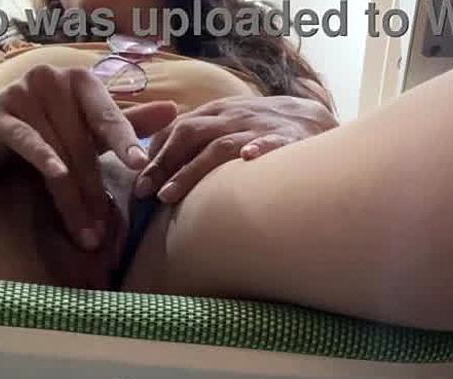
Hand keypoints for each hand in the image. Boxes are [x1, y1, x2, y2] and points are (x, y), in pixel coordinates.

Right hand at [0, 65, 177, 249]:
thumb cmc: (50, 124)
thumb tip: (174, 110)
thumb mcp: (89, 125)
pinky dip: (46, 163)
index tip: (141, 165)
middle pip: (83, 146)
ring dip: (73, 198)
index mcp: (82, 81)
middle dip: (95, 192)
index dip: (126, 141)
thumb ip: (128, 122)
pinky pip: (29, 143)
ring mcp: (23, 93)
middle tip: (103, 231)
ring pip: (59, 154)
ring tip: (85, 233)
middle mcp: (53, 80)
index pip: (108, 117)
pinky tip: (58, 180)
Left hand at [133, 94, 338, 202]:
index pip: (177, 128)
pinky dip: (259, 149)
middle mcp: (233, 117)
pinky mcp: (287, 140)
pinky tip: (247, 159)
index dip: (154, 155)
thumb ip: (200, 140)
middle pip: (189, 135)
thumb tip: (161, 167)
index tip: (137, 183)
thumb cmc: (264, 129)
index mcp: (217, 112)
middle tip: (144, 193)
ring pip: (218, 146)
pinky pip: (271, 143)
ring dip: (191, 170)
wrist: (315, 119)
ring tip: (170, 193)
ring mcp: (259, 127)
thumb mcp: (229, 125)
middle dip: (162, 164)